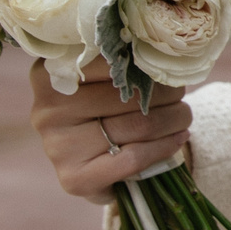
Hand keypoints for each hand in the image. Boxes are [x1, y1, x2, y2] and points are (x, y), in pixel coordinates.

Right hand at [29, 60, 192, 204]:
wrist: (92, 165)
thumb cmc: (100, 111)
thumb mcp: (99, 79)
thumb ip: (117, 62)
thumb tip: (156, 51)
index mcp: (48, 75)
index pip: (109, 61)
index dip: (145, 64)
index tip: (164, 67)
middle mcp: (47, 110)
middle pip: (128, 94)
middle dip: (166, 93)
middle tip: (180, 94)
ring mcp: (58, 147)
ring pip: (138, 125)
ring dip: (174, 118)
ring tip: (183, 115)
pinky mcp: (75, 178)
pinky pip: (135, 157)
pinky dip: (165, 146)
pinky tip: (178, 138)